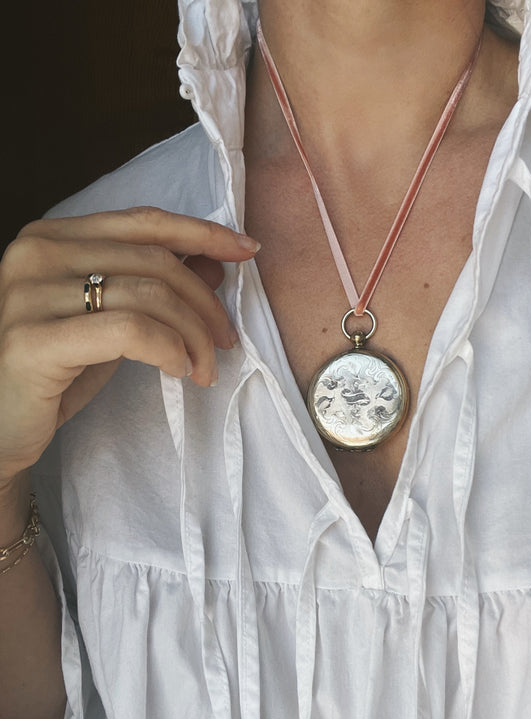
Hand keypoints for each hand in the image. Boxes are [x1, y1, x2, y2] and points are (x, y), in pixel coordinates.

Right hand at [0, 206, 259, 487]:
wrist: (0, 425)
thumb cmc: (56, 372)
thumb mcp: (111, 320)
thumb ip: (151, 286)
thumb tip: (213, 263)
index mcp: (52, 237)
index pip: (143, 222)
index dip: (202, 233)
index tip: (247, 251)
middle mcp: (36, 253)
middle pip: (154, 261)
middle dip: (205, 303)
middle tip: (227, 340)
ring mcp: (30, 293)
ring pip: (149, 295)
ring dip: (194, 334)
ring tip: (205, 367)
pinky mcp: (35, 338)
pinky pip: (130, 330)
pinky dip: (169, 348)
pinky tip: (179, 370)